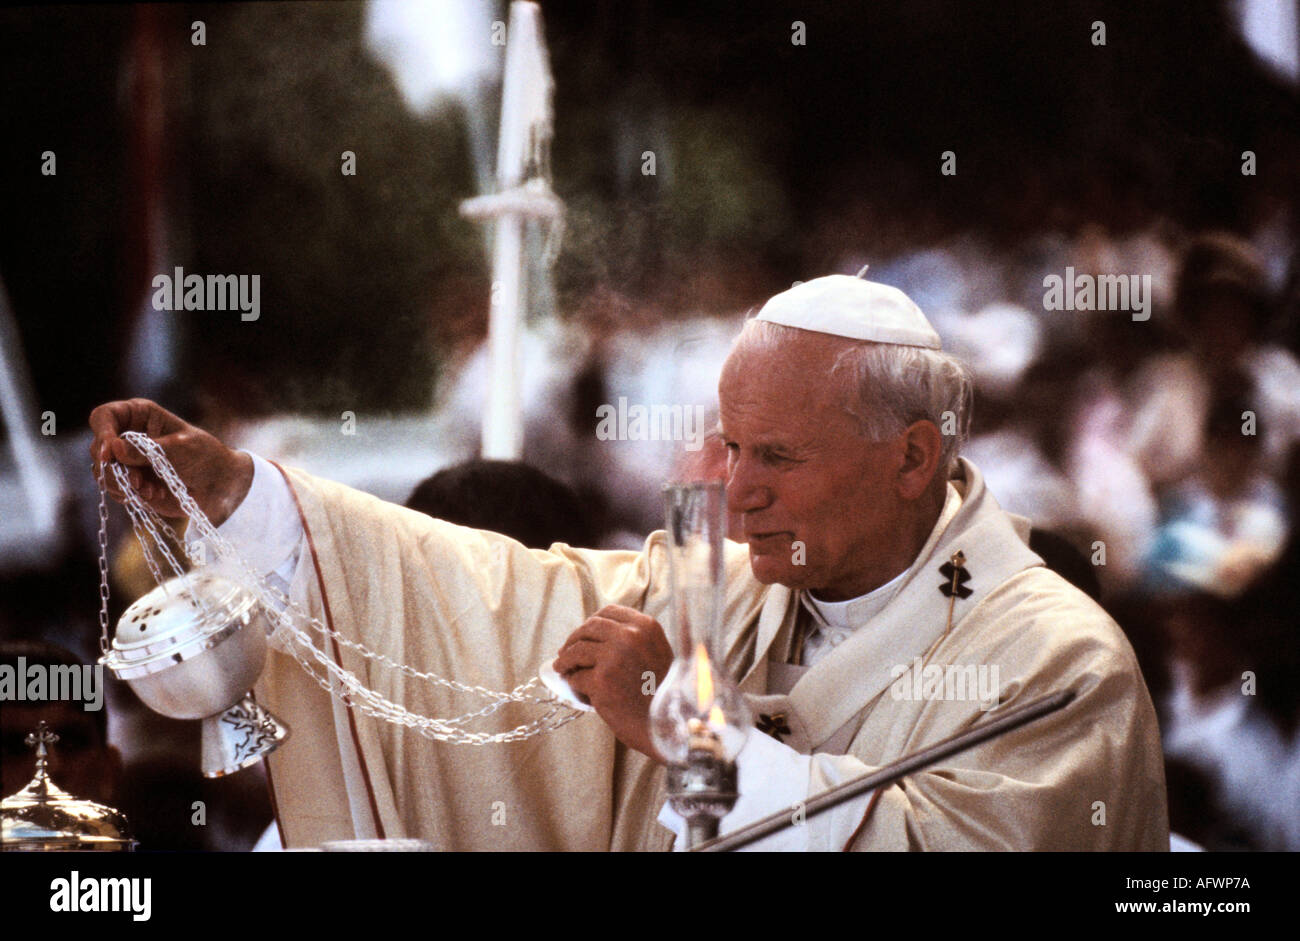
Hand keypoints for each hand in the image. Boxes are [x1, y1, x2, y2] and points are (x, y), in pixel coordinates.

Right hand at [88, 398, 253, 524]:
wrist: (219, 485)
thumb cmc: (205, 456)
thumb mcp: (179, 449)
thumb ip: (147, 451)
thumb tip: (113, 449)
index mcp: (139, 415)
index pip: (104, 417)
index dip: (102, 434)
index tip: (110, 454)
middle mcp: (127, 435)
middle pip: (99, 448)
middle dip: (113, 467)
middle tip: (136, 479)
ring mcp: (127, 460)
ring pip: (102, 472)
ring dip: (123, 484)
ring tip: (149, 489)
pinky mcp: (130, 481)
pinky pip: (115, 490)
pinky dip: (132, 495)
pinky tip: (154, 493)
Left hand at [554, 604, 673, 761]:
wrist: (671, 726)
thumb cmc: (664, 695)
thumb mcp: (659, 654)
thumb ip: (635, 640)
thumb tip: (597, 637)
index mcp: (646, 627)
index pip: (609, 612)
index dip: (592, 623)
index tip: (584, 634)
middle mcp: (630, 636)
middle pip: (590, 628)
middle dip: (574, 639)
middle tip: (565, 652)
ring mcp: (614, 658)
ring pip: (577, 650)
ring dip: (566, 659)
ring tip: (563, 668)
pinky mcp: (601, 682)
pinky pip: (577, 677)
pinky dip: (573, 682)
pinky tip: (576, 687)